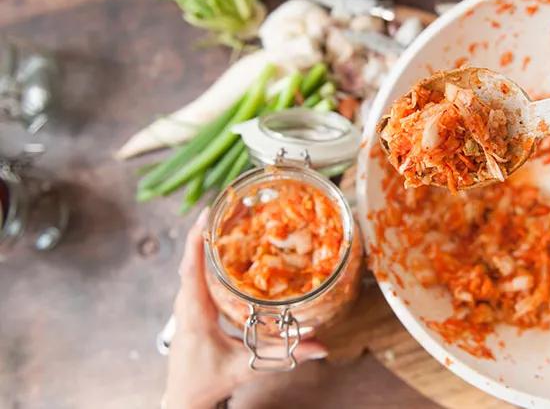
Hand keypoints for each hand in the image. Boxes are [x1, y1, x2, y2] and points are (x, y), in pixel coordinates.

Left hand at [162, 208, 327, 408]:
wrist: (184, 397)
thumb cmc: (206, 381)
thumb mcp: (245, 367)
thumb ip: (282, 356)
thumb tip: (319, 348)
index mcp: (194, 312)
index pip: (191, 268)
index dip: (197, 239)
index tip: (207, 213)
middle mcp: (186, 302)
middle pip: (193, 256)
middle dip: (210, 228)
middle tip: (232, 205)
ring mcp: (187, 302)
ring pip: (194, 262)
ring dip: (210, 238)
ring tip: (231, 217)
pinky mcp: (193, 305)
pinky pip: (198, 272)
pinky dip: (209, 253)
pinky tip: (228, 244)